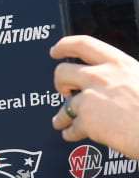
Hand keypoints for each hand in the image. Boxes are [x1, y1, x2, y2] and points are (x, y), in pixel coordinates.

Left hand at [50, 35, 138, 159]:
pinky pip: (70, 128)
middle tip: (63, 90)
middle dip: (59, 83)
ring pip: (63, 106)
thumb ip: (122, 76)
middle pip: (62, 73)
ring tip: (62, 121)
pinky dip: (70, 133)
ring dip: (61, 116)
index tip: (56, 50)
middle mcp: (101, 77)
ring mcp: (91, 99)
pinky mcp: (86, 121)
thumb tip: (112, 81)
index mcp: (118, 63)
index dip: (64, 45)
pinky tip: (72, 133)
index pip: (83, 44)